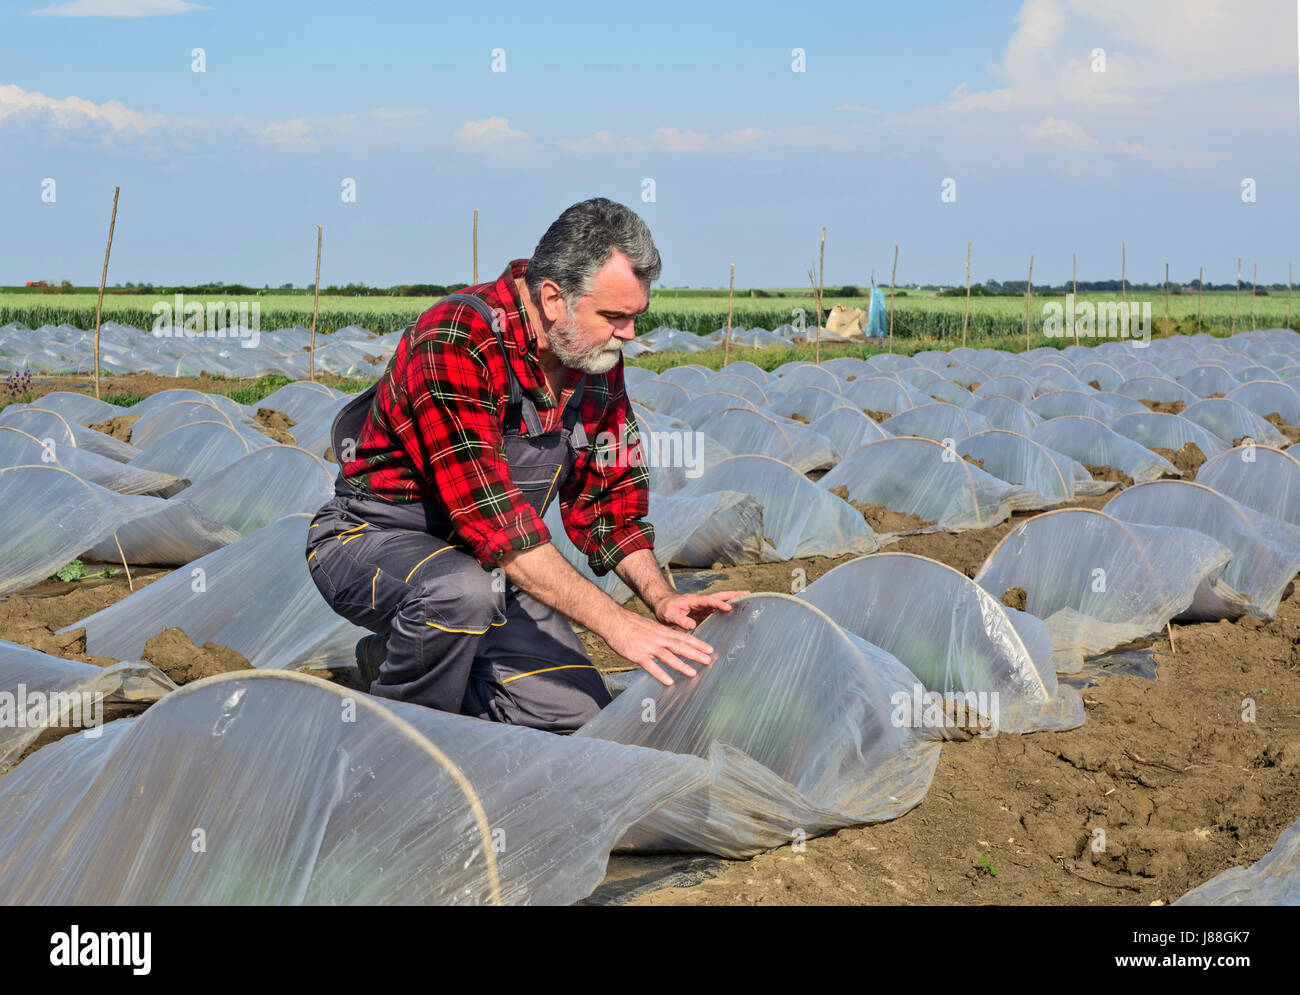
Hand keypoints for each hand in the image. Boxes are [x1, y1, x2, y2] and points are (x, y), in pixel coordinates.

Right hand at [600, 610, 720, 686]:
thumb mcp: (650, 626)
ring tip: (693, 673)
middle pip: (680, 646)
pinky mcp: (637, 655)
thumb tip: (672, 641)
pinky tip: (669, 681)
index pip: (684, 637)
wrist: (613, 620)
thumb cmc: (631, 624)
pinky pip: (651, 666)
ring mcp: (648, 647)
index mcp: (662, 631)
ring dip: (681, 665)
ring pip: (668, 656)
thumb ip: (662, 634)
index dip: (697, 644)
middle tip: (709, 660)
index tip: (710, 649)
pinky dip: (660, 673)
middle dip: (695, 654)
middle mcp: (658, 638)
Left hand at [654, 590, 749, 631]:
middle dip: (734, 594)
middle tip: (748, 593)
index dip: (719, 604)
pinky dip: (728, 610)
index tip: (728, 607)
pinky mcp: (705, 612)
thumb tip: (692, 625)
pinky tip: (736, 613)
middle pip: (720, 596)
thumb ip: (681, 620)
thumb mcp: (670, 615)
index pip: (709, 600)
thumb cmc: (665, 608)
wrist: (663, 605)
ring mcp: (704, 606)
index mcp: (694, 600)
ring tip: (748, 602)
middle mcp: (702, 601)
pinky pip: (718, 610)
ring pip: (721, 602)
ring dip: (734, 601)